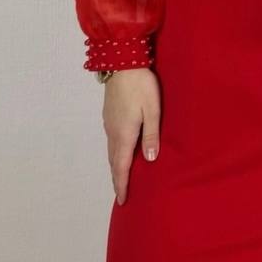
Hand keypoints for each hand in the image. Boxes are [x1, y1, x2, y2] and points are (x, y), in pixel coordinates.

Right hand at [101, 68, 160, 204]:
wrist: (122, 61)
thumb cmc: (141, 85)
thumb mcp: (152, 110)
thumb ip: (151, 135)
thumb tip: (150, 159)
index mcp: (124, 133)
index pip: (122, 166)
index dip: (122, 184)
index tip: (123, 200)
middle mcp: (113, 131)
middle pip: (114, 161)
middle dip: (117, 179)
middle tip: (121, 194)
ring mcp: (109, 122)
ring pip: (111, 151)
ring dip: (116, 166)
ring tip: (121, 177)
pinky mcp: (109, 114)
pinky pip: (111, 140)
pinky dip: (115, 152)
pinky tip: (121, 152)